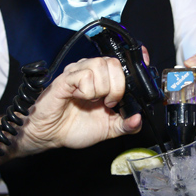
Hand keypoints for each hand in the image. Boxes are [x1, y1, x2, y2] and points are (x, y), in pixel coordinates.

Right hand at [14, 57, 142, 153]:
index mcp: (103, 80)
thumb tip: (138, 119)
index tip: (144, 61)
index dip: (136, 59)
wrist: (51, 135)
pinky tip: (79, 98)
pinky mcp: (65, 79)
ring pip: (100, 65)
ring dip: (101, 89)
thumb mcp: (108, 129)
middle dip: (117, 86)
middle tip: (108, 102)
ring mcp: (77, 73)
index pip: (122, 61)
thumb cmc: (74, 128)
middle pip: (114, 62)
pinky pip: (84, 75)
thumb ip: (125, 125)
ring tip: (92, 101)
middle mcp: (90, 72)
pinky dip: (87, 90)